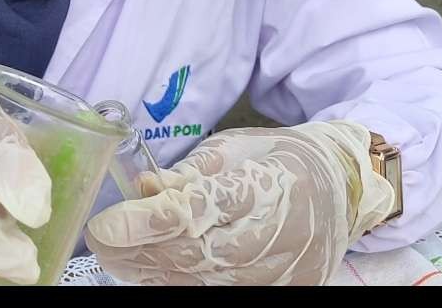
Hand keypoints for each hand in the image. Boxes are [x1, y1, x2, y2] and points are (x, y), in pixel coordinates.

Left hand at [84, 121, 393, 284]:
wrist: (342, 190)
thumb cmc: (280, 160)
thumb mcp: (235, 149)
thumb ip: (190, 173)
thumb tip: (144, 189)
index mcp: (269, 184)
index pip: (202, 207)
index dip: (151, 219)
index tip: (107, 223)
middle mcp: (280, 234)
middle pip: (199, 253)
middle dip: (141, 249)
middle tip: (99, 240)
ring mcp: (284, 271)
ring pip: (206, 281)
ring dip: (152, 271)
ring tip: (116, 256)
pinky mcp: (285, 291)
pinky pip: (220, 292)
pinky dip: (178, 282)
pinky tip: (149, 270)